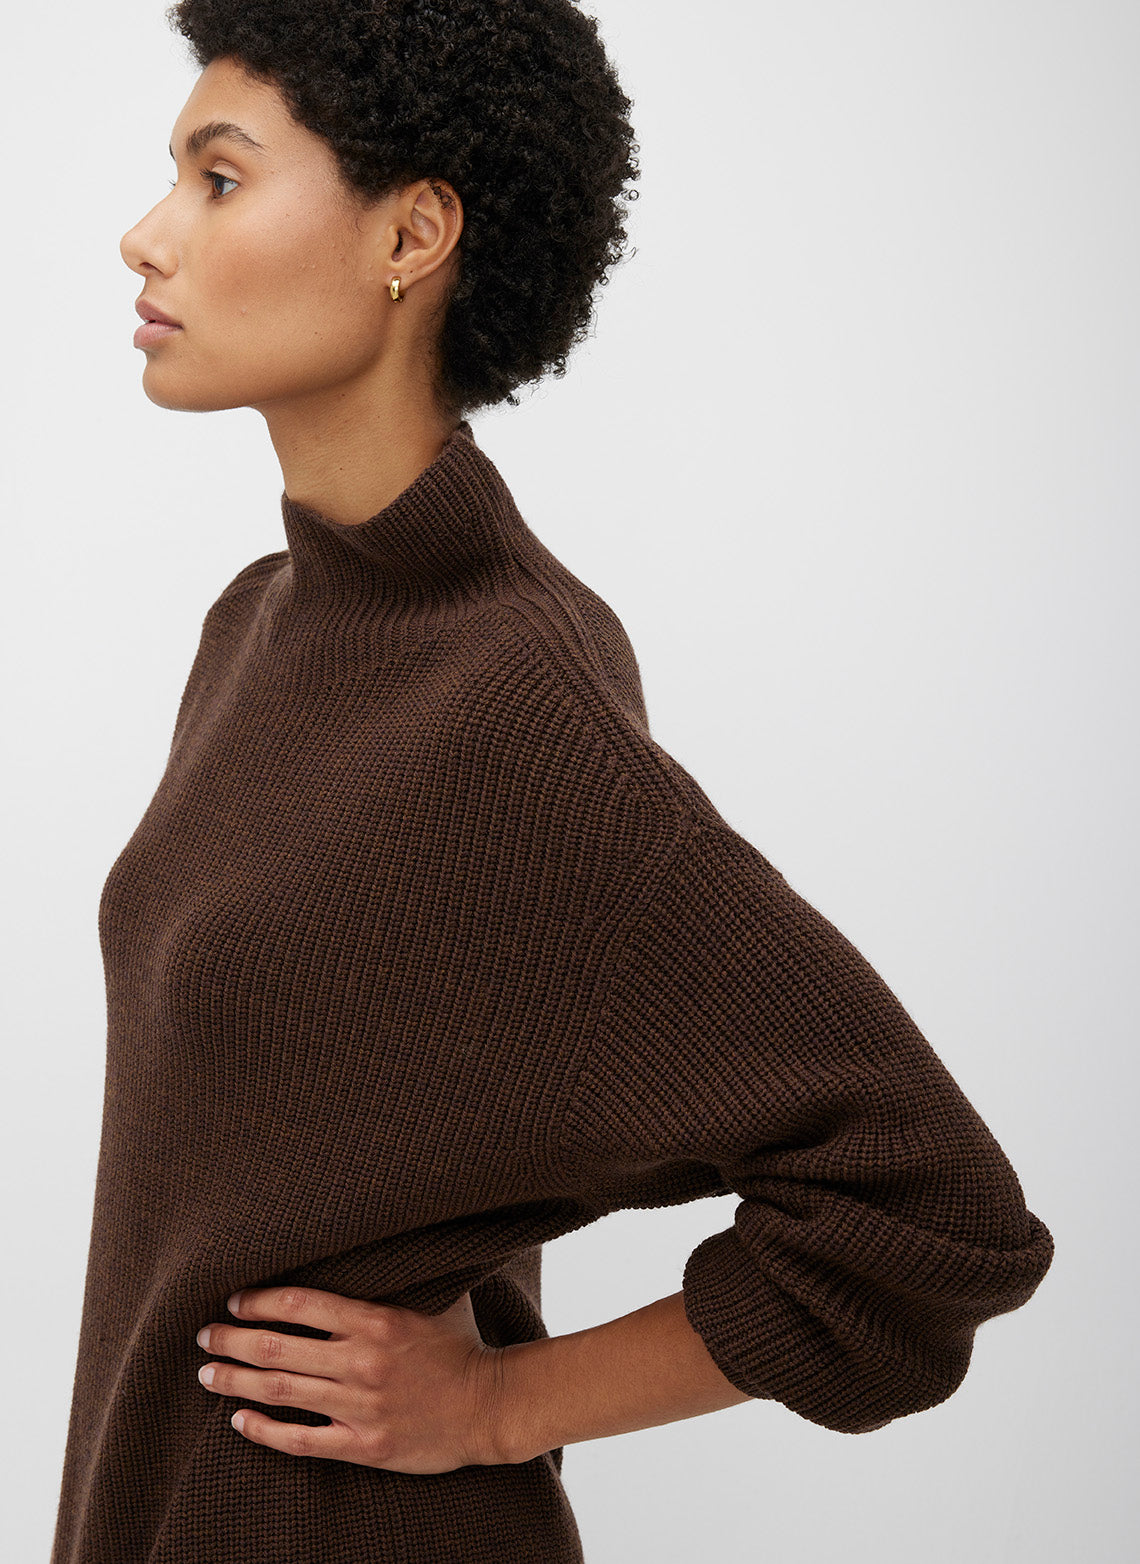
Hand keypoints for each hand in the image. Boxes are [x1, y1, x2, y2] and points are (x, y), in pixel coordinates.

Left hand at [194, 1285, 513, 1472]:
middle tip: (204, 1336)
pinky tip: (240, 1422)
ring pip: (282, 1393)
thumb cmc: (461, 1345)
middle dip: (233, 1341)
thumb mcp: (433, 1297)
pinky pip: (302, 1439)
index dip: (259, 1301)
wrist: (491, 1406)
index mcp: (377, 1320)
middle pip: (279, 1350)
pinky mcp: (364, 1446)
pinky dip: (265, 1431)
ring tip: (207, 1374)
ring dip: (237, 1382)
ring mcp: (361, 1407)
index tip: (234, 1299)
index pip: (300, 1305)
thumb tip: (373, 1233)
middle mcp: (363, 1362)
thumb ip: (398, 1274)